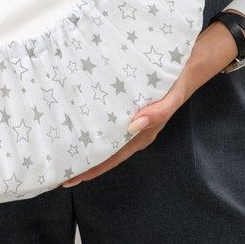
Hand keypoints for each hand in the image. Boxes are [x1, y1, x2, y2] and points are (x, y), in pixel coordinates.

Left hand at [60, 18, 243, 186]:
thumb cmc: (177, 83)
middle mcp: (134, 131)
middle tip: (58, 168)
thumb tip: (132, 126)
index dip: (93, 168)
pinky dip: (92, 125)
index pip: (112, 157)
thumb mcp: (171, 98)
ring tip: (62, 148)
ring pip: (105, 138)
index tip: (72, 177)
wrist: (186, 65)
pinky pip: (107, 121)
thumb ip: (157, 113)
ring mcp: (130, 121)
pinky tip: (77, 121)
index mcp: (142, 134)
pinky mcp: (127, 108)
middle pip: (105, 152)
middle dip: (84, 161)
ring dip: (86, 144)